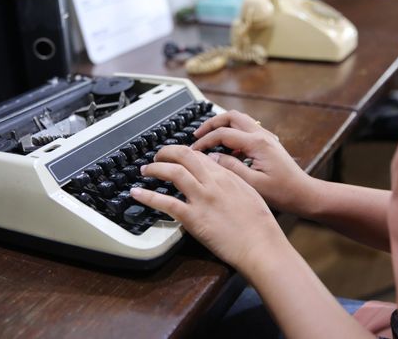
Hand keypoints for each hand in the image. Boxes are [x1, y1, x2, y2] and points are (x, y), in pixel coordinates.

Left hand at [130, 145, 286, 268]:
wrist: (260, 245)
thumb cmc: (260, 225)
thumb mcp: (250, 193)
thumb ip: (233, 180)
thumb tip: (221, 172)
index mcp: (227, 176)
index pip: (201, 156)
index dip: (185, 153)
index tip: (178, 157)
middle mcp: (213, 182)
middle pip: (184, 156)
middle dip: (167, 152)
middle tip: (158, 156)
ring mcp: (202, 199)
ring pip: (173, 172)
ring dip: (155, 168)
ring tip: (146, 170)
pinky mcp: (193, 218)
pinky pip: (166, 203)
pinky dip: (148, 196)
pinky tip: (137, 193)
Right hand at [191, 110, 311, 214]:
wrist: (304, 194)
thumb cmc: (283, 192)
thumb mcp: (252, 183)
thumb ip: (230, 167)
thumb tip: (211, 157)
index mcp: (257, 144)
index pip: (223, 133)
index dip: (205, 141)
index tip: (193, 150)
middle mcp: (262, 135)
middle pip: (231, 116)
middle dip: (211, 124)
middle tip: (197, 135)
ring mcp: (266, 137)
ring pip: (239, 120)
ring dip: (222, 126)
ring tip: (208, 139)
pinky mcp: (268, 143)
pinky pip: (246, 130)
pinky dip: (232, 134)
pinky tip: (226, 150)